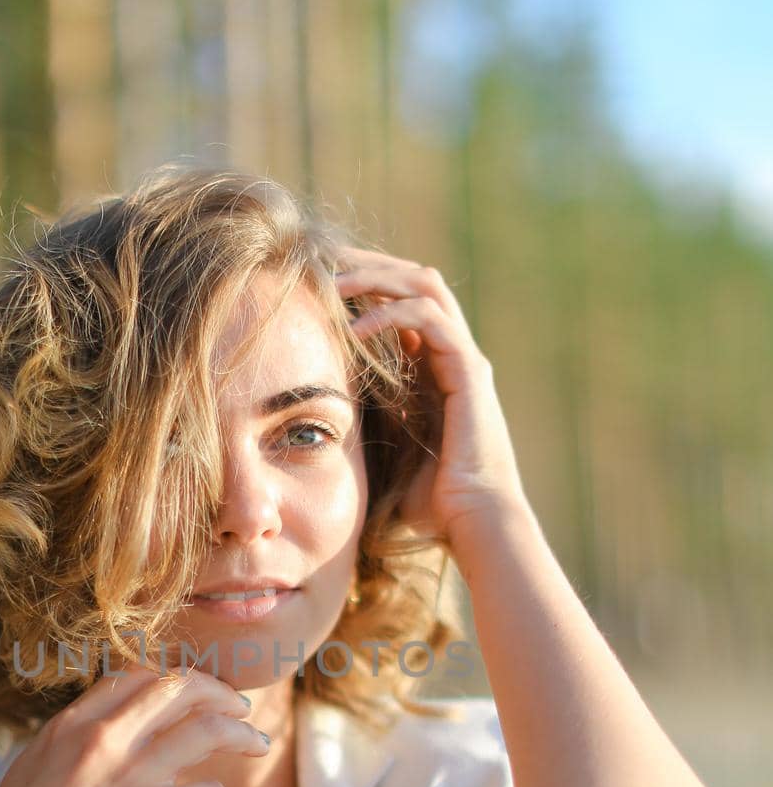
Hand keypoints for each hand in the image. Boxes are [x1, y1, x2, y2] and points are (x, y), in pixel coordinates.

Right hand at [0, 666, 267, 786]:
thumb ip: (70, 752)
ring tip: (258, 745)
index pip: (133, 678)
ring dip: (241, 734)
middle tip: (239, 708)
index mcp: (67, 726)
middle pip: (178, 687)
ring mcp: (132, 773)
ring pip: (209, 727)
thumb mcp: (29, 777)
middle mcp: (102, 738)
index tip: (191, 695)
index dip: (170, 682)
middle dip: (217, 692)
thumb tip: (106, 749)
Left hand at [333, 247, 527, 543]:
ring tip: (333, 284)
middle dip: (369, 264)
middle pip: (415, 279)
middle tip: (323, 260)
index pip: (403, 302)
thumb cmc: (431, 505)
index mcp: (436, 369)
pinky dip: (390, 314)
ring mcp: (465, 359)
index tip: (319, 281)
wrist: (474, 526)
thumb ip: (365, 427)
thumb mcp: (386, 454)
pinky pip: (429, 319)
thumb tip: (312, 425)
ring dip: (377, 277)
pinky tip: (353, 330)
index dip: (366, 284)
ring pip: (424, 286)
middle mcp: (454, 355)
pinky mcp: (469, 371)